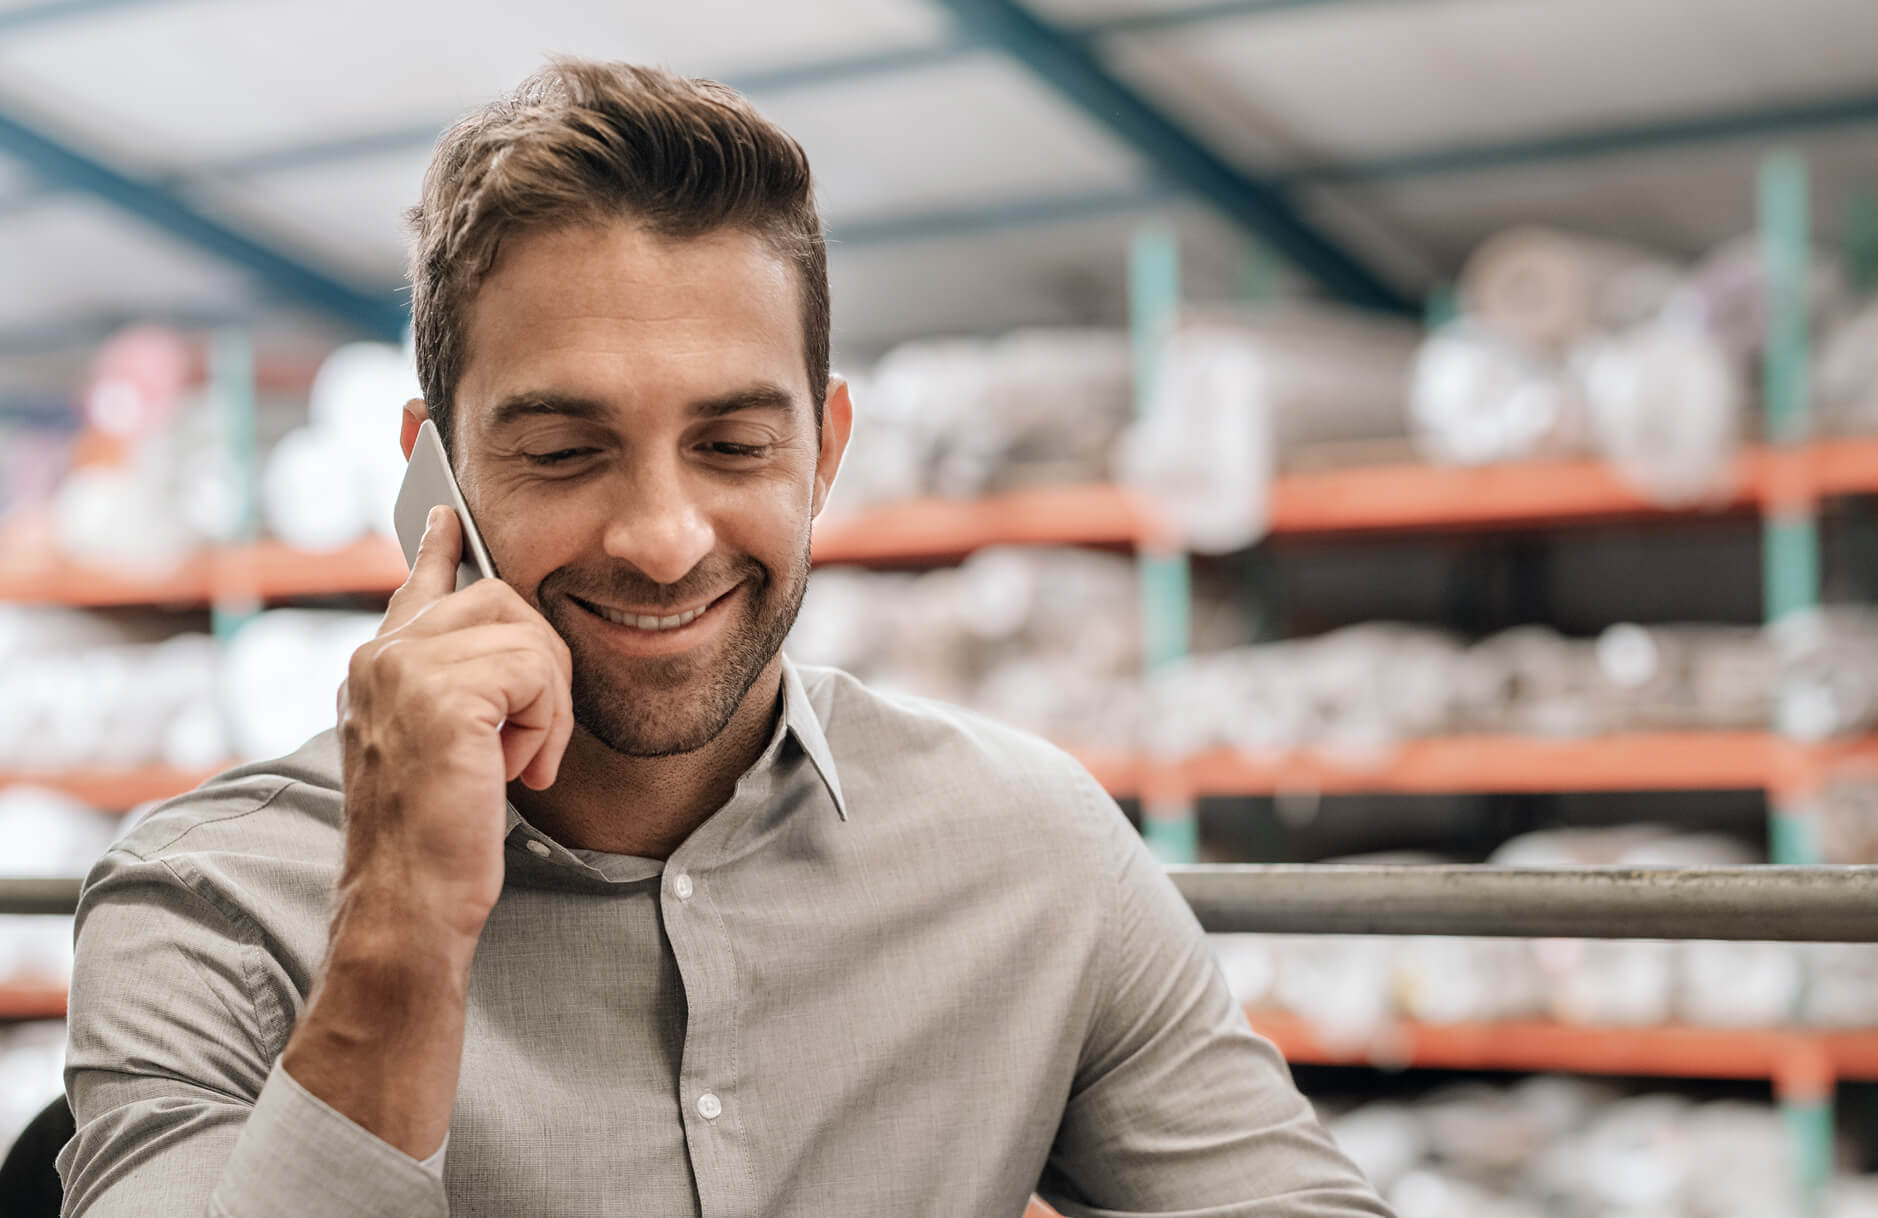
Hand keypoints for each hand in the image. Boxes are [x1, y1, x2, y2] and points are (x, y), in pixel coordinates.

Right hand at [336, 505, 574, 939]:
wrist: (408, 905)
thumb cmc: (435, 842)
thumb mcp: (443, 749)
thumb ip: (457, 689)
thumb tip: (506, 641)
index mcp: (375, 667)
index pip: (418, 585)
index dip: (440, 548)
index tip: (446, 513)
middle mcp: (378, 655)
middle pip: (502, 599)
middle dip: (541, 668)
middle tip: (527, 741)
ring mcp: (403, 668)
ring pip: (526, 632)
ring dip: (547, 703)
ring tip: (517, 761)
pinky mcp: (440, 692)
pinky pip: (536, 670)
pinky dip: (546, 724)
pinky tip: (519, 770)